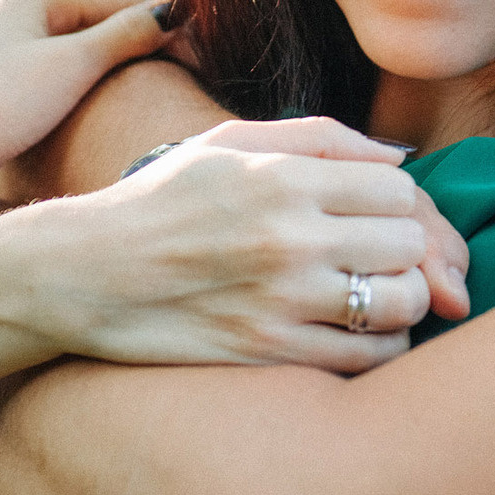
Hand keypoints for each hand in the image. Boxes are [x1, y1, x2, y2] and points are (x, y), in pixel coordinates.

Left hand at [0, 0, 176, 242]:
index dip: (163, 21)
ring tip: (161, 53)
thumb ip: (127, 34)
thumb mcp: (73, 66)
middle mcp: (10, 3)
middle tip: (192, 43)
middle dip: (143, 15)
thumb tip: (175, 13)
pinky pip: (56, 48)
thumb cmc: (0, 107)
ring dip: (119, 33)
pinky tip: (107, 74)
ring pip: (75, 24)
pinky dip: (91, 54)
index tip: (204, 54)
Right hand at [3, 117, 462, 375]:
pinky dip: (380, 345)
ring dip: (402, 299)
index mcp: (281, 178)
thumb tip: (397, 158)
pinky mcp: (269, 351)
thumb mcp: (228, 142)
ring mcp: (282, 299)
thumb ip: (318, 137)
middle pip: (409, 244)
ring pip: (401, 302)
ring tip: (377, 293)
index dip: (402, 204)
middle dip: (408, 249)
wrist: (86, 272)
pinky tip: (358, 331)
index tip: (380, 215)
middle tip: (381, 255)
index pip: (399, 190)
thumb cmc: (160, 199)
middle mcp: (289, 236)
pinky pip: (367, 357)